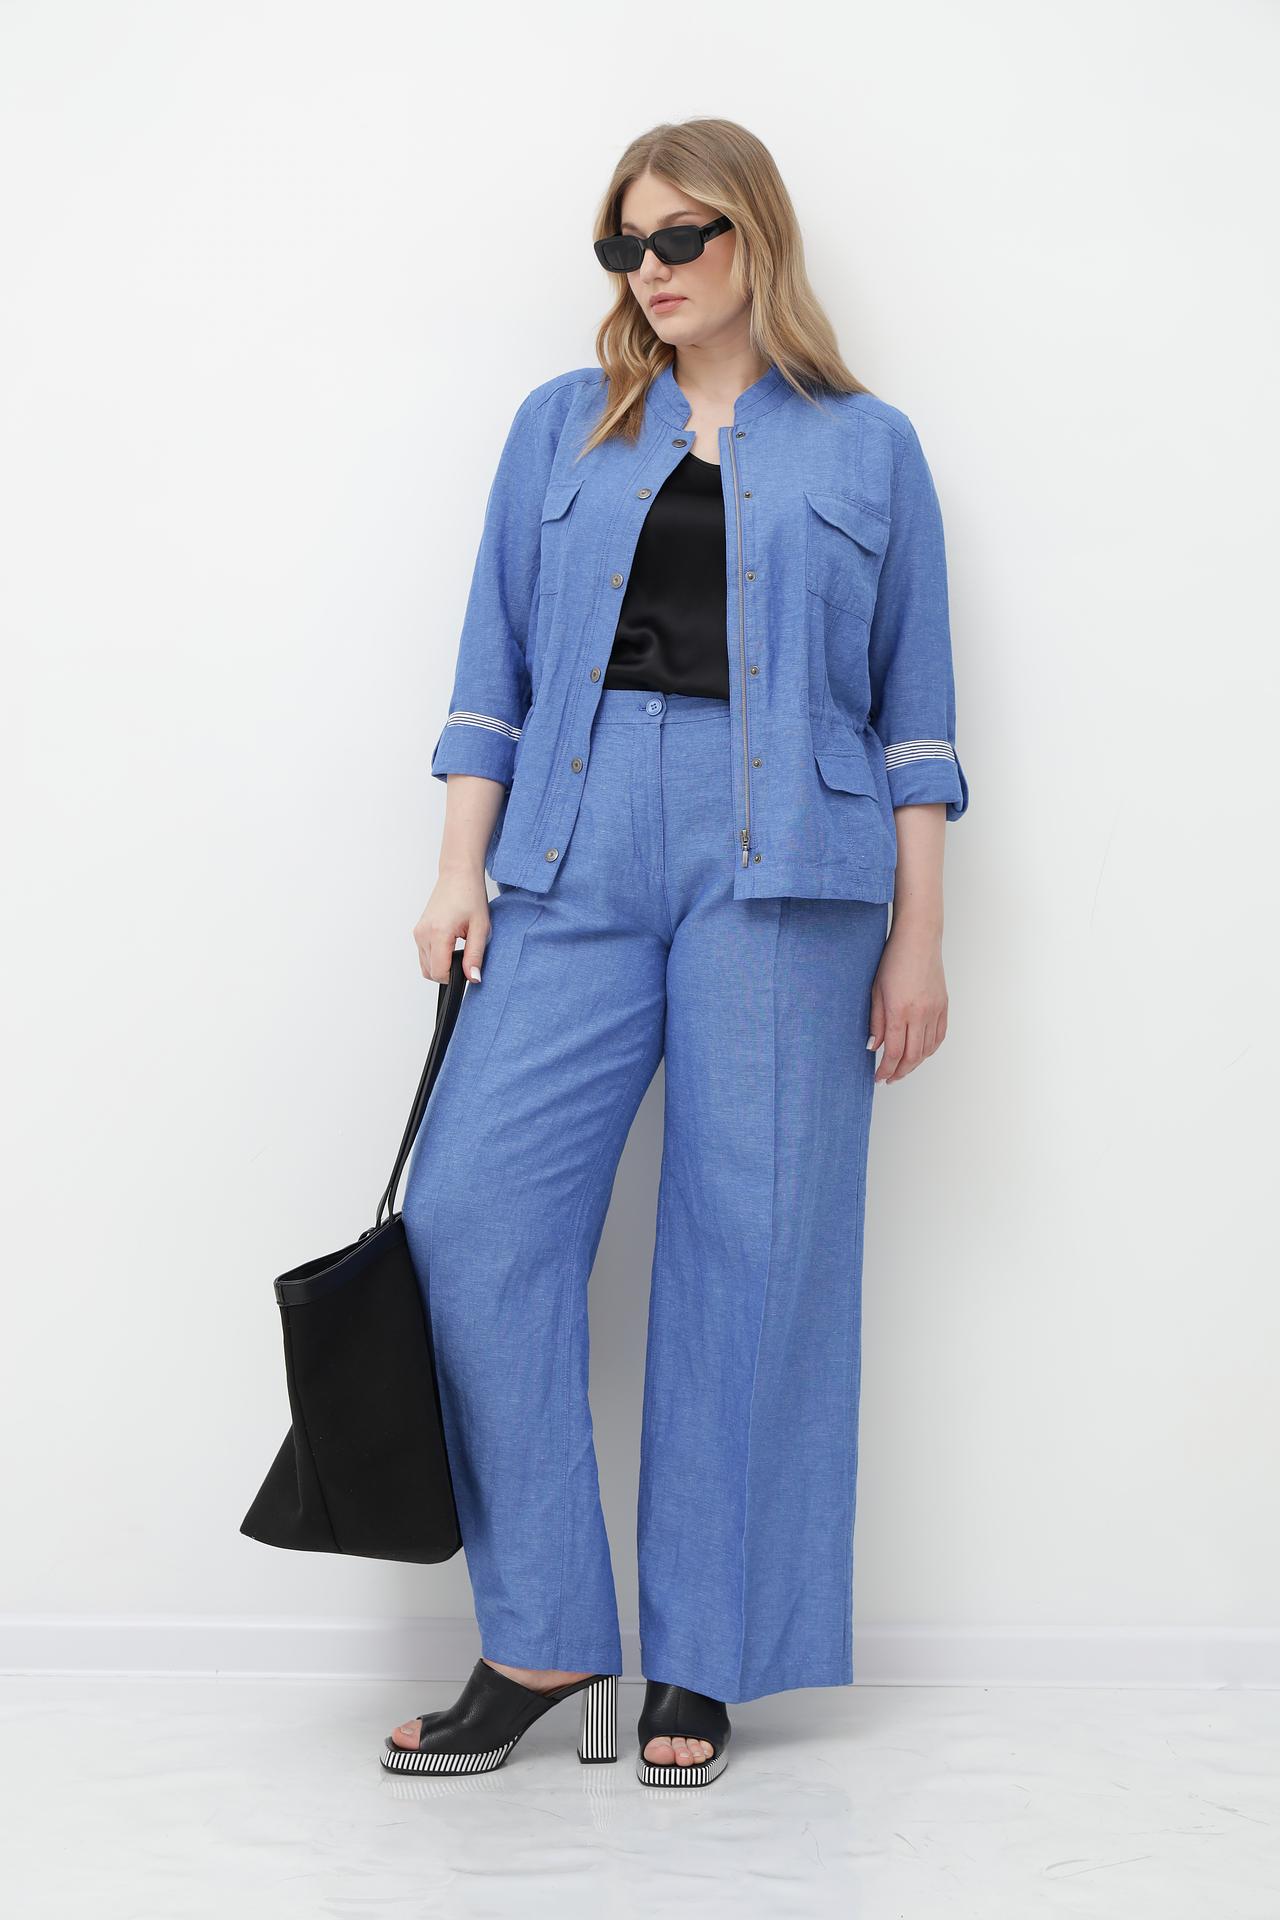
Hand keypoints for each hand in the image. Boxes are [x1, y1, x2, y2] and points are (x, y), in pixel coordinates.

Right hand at [412, 866, 490, 984]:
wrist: (458, 875)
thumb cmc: (470, 895)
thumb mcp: (481, 928)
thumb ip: (475, 956)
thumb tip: (473, 978)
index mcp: (438, 933)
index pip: (439, 972)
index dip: (455, 977)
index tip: (467, 969)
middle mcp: (423, 933)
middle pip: (430, 972)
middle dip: (448, 973)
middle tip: (465, 958)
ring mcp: (418, 932)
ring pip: (425, 966)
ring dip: (441, 965)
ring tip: (458, 950)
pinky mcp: (418, 931)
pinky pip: (423, 955)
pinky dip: (435, 957)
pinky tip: (450, 946)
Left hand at [868, 920, 948, 1083]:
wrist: (919, 939)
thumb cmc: (893, 960)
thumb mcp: (876, 991)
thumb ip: (875, 1021)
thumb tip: (874, 1047)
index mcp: (899, 1010)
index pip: (894, 1052)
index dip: (885, 1069)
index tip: (878, 1077)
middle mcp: (920, 1014)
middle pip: (912, 1056)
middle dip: (899, 1072)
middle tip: (889, 1078)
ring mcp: (935, 1010)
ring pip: (927, 1050)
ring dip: (914, 1064)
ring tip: (902, 1069)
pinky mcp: (944, 1006)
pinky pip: (939, 1037)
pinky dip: (929, 1050)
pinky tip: (920, 1054)